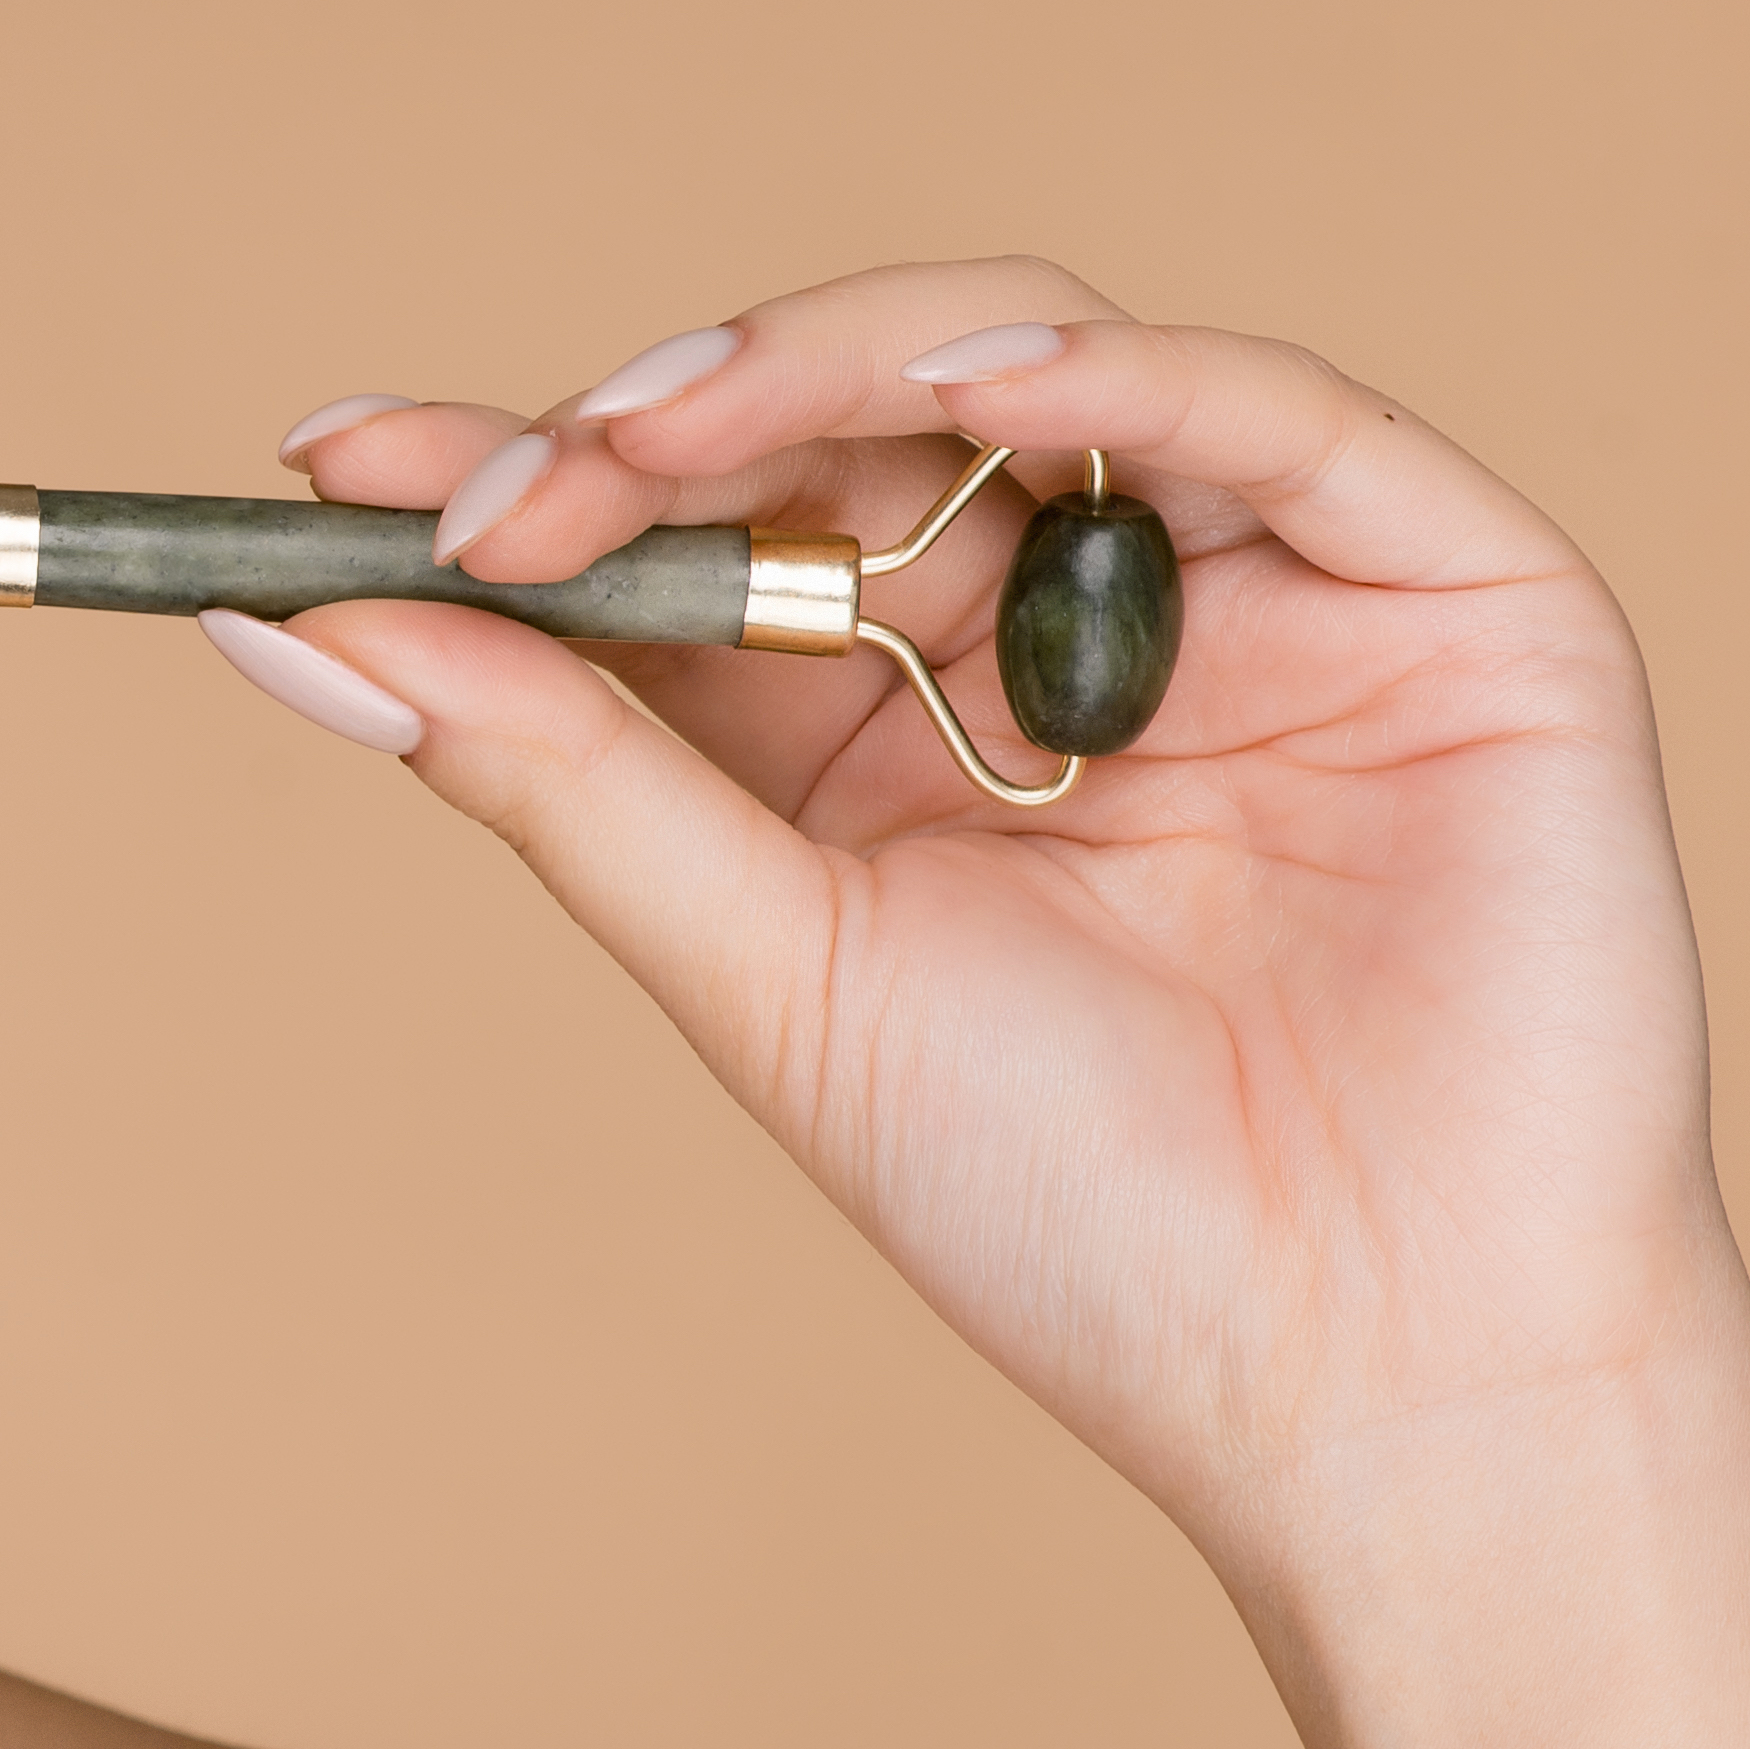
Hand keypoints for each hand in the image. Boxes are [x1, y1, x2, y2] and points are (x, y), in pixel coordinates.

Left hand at [258, 259, 1749, 1575]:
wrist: (1375, 1385)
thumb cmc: (1079, 1212)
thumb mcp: (772, 972)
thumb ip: (562, 780)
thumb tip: (297, 626)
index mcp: (892, 722)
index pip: (690, 534)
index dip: (520, 475)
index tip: (328, 461)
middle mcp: (1059, 629)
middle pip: (838, 422)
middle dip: (660, 424)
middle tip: (511, 486)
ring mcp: (1257, 594)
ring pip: (1023, 362)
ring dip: (828, 367)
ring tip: (670, 427)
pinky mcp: (1452, 591)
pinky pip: (1273, 416)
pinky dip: (1115, 376)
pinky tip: (962, 402)